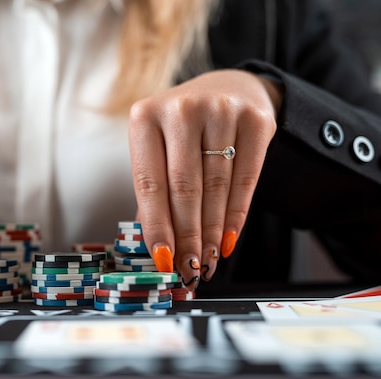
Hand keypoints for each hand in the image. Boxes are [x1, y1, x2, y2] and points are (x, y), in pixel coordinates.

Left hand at [128, 70, 282, 289]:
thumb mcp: (159, 148)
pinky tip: (227, 239)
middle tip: (189, 267)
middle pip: (184, 187)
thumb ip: (155, 191)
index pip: (149, 183)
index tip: (162, 259)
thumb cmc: (184, 130)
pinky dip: (236, 215)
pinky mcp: (255, 119)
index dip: (156, 226)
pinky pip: (246, 179)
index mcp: (145, 117)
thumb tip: (156, 248)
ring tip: (207, 259)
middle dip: (187, 235)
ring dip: (211, 231)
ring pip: (216, 186)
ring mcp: (220, 109)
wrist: (229, 89)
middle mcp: (181, 109)